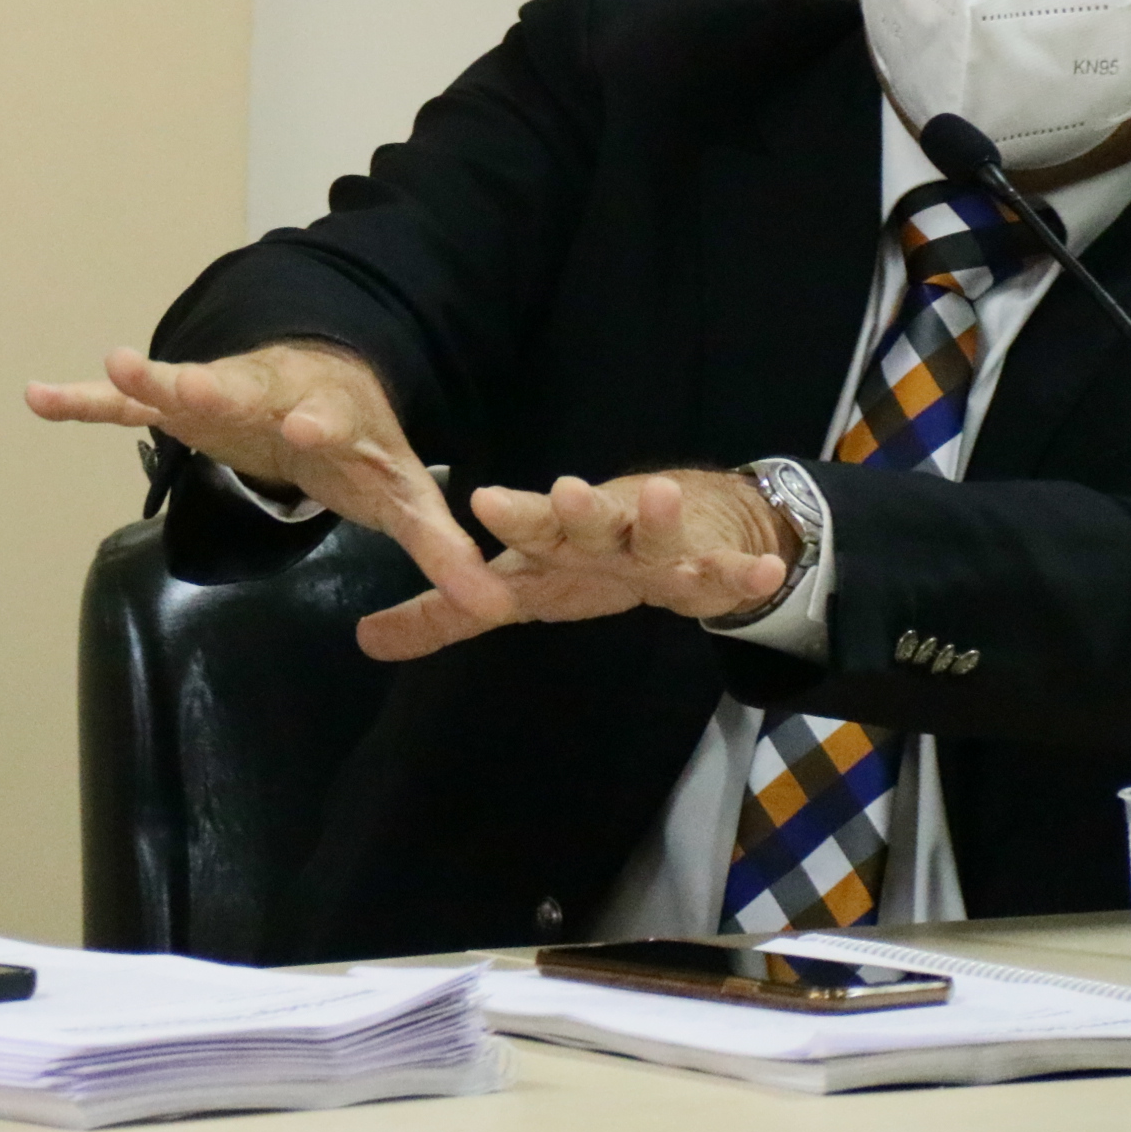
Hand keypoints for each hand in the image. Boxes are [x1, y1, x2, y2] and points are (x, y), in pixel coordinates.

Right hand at [24, 343, 518, 651]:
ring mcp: (225, 398)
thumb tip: (498, 610)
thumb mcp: (406, 498)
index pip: (334, 426)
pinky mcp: (186, 408)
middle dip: (221, 387)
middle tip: (193, 380)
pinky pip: (130, 409)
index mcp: (336, 421)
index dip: (325, 428)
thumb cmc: (363, 448)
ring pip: (185, 385)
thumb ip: (444, 553)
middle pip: (249, 392)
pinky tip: (39, 396)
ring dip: (152, 378)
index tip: (313, 426)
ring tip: (116, 363)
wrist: (331, 381)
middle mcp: (276, 398)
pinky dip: (88, 401)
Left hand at [355, 472, 797, 662]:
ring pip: (655, 536)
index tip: (481, 500)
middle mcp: (603, 536)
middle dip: (578, 509)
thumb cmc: (584, 560)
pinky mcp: (706, 569)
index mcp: (553, 540)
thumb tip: (365, 641)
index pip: (525, 524)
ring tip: (659, 494)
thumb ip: (446, 613)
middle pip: (587, 522)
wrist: (684, 528)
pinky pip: (724, 575)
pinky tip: (765, 570)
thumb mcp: (516, 588)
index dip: (506, 515)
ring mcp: (657, 550)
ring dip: (657, 518)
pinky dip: (743, 574)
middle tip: (569, 490)